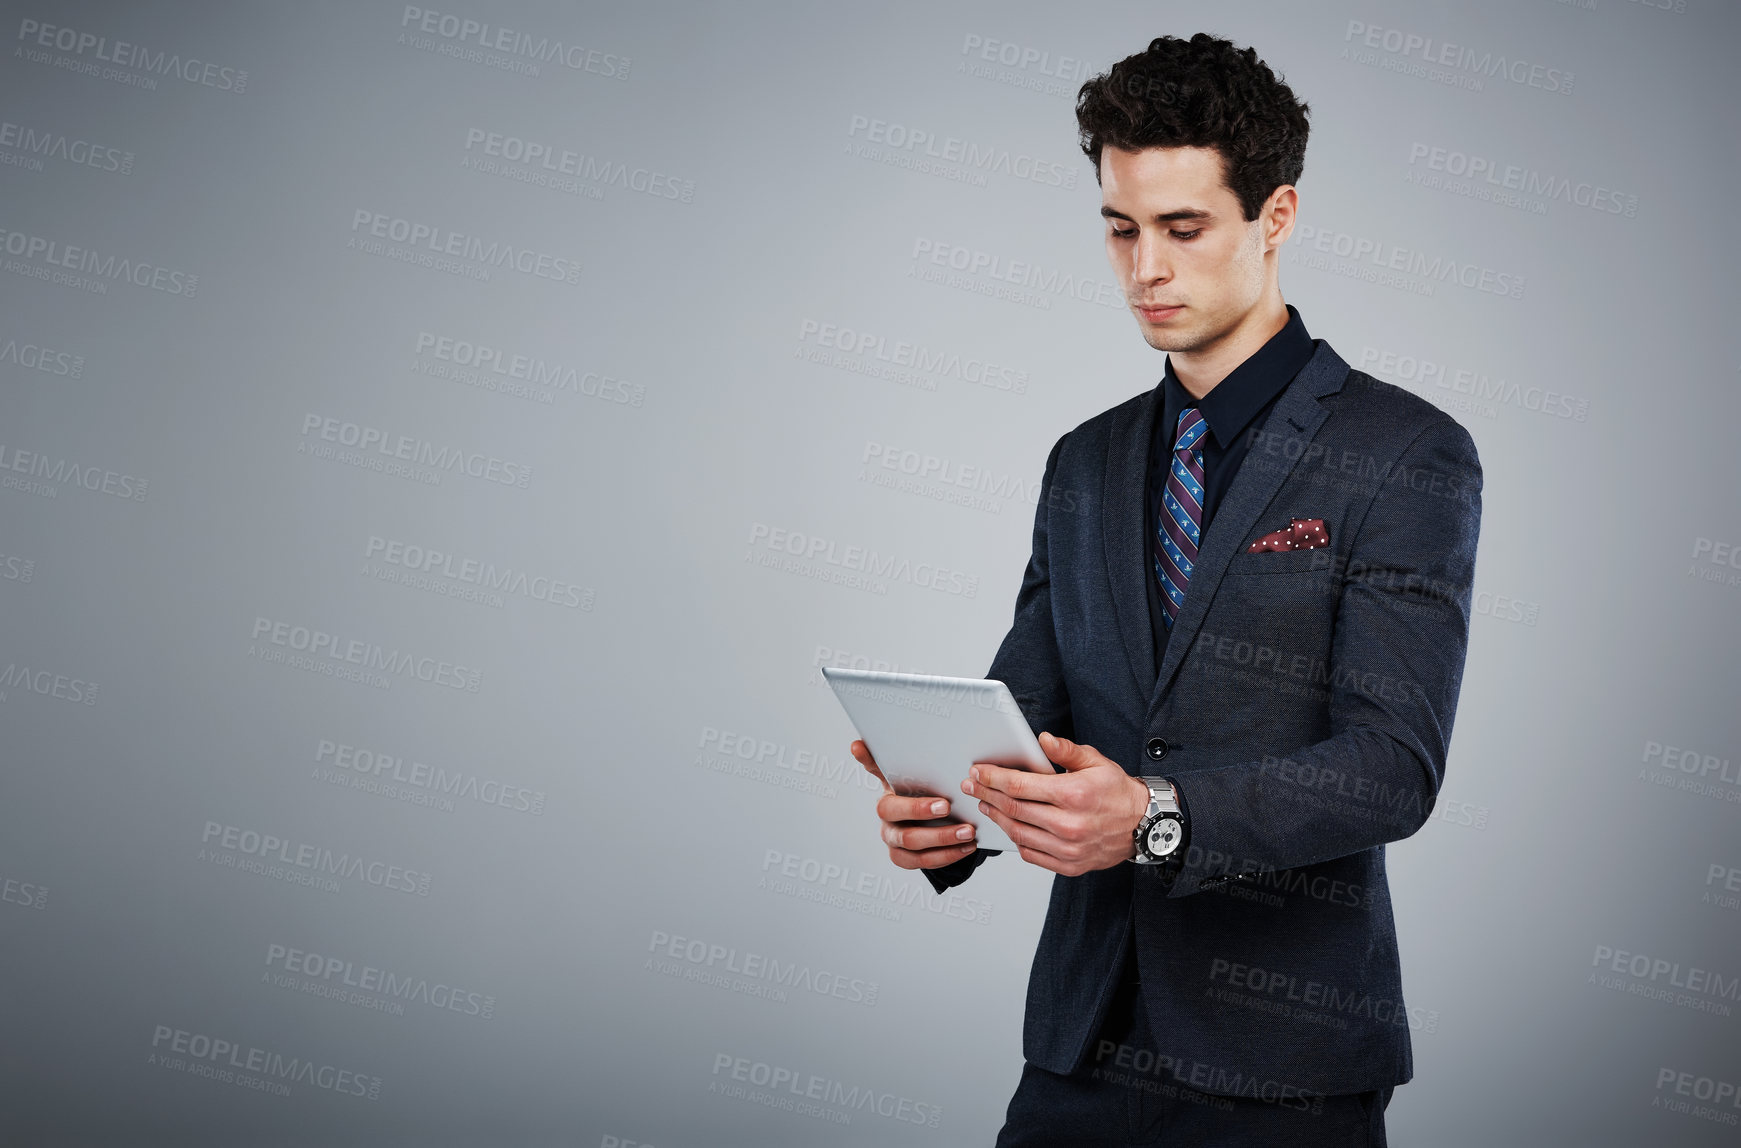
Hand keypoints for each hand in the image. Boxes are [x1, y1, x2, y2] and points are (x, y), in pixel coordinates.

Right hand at [850, 739, 980, 869]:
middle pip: (893, 812)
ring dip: (942, 838)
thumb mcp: (915, 777)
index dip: (867, 760)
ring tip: (968, 832)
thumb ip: (904, 759)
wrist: (930, 824)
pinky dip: (948, 855)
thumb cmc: (922, 795)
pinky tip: (967, 847)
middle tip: (947, 806)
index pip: (874, 770)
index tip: (864, 749)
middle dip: (920, 810)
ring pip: (912, 842)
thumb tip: (866, 742)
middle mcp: (885, 816)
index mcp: (887, 789)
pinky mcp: (902, 858)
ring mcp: (892, 839)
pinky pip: (923, 861)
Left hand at [963, 732, 1149, 876]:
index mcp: (1074, 794)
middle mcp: (1069, 824)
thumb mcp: (1096, 762)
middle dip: (987, 794)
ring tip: (985, 804)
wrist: (1144, 826)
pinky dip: (1015, 840)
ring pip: (1018, 833)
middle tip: (971, 785)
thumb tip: (1042, 739)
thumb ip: (1066, 751)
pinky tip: (1008, 826)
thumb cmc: (1117, 791)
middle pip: (1013, 809)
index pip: (1020, 786)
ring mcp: (1068, 848)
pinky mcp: (1069, 865)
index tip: (977, 772)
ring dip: (996, 817)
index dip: (993, 778)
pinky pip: (1031, 854)